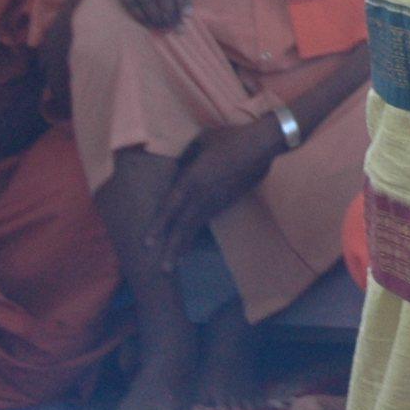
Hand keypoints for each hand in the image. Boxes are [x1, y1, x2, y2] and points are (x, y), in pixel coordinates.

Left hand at [150, 116, 285, 261]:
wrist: (262, 145)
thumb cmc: (229, 139)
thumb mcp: (201, 141)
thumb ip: (185, 156)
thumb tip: (176, 166)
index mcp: (192, 179)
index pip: (171, 207)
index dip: (158, 226)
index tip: (147, 243)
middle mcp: (203, 195)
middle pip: (183, 226)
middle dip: (172, 248)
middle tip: (163, 270)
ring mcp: (217, 200)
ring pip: (196, 226)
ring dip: (184, 245)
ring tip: (174, 261)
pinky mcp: (227, 201)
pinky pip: (207, 220)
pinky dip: (196, 233)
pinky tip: (190, 241)